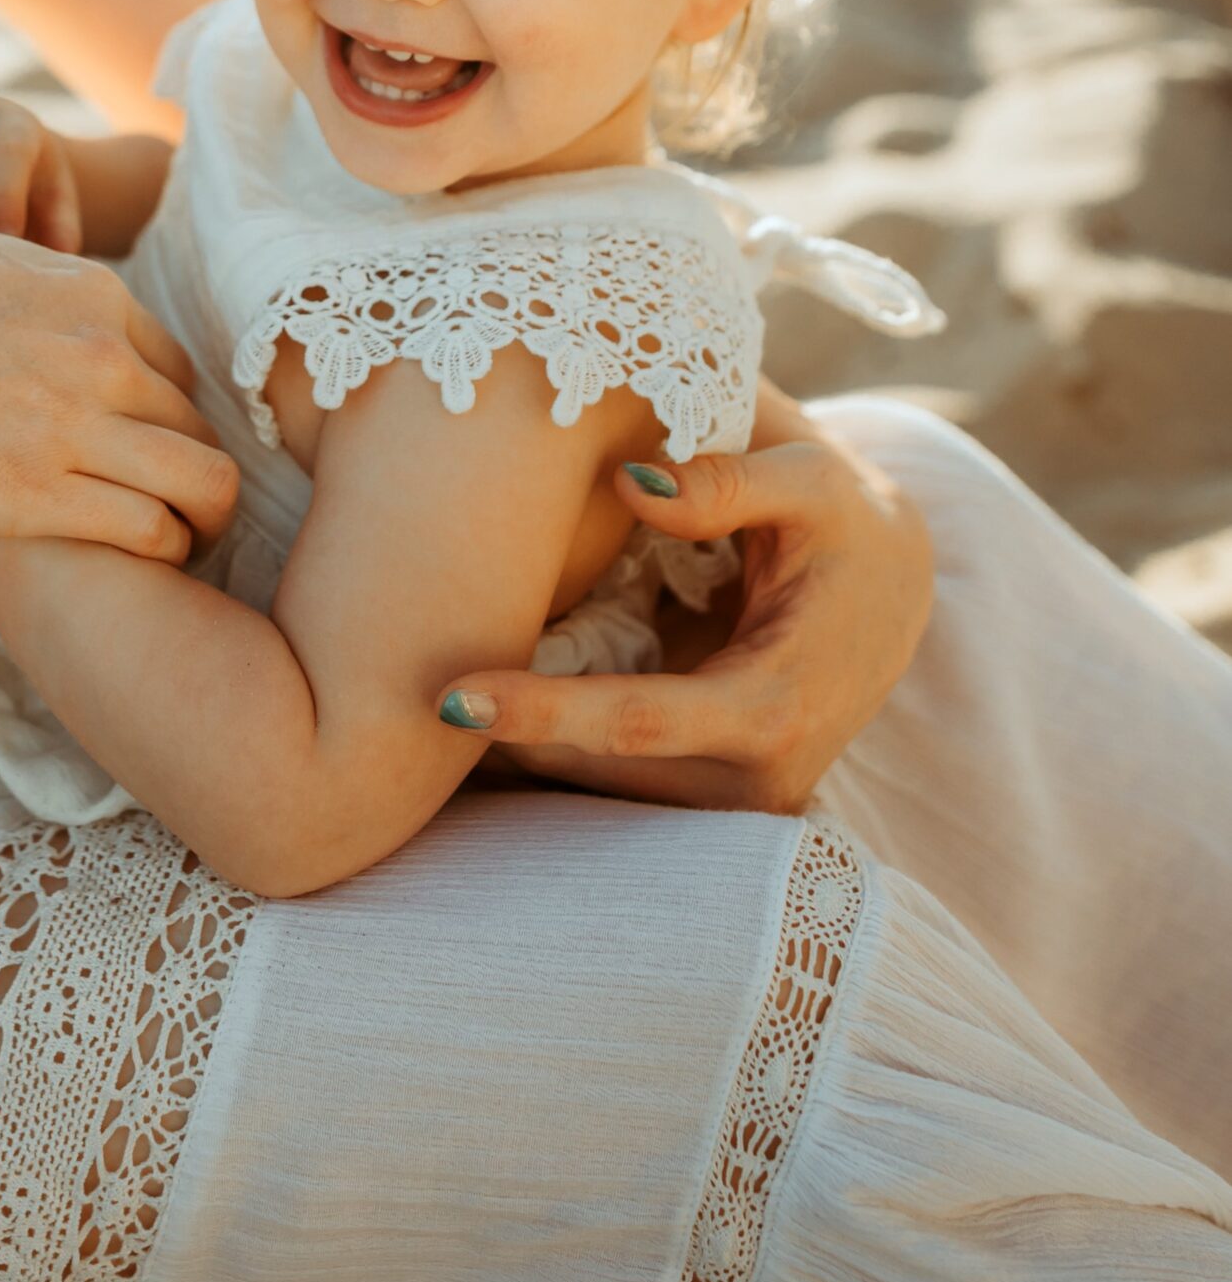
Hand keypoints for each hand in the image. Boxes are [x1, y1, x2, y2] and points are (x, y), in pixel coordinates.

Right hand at [0, 197, 235, 557]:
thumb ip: (28, 306)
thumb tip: (23, 327)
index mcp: (91, 295)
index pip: (181, 376)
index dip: (172, 428)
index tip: (149, 464)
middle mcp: (98, 355)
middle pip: (202, 432)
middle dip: (199, 481)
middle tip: (180, 521)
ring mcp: (68, 422)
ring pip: (201, 484)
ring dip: (198, 524)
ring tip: (175, 552)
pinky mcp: (28, 493)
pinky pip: (147, 532)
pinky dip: (159, 553)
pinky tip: (133, 566)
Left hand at [436, 378, 933, 811]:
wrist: (893, 588)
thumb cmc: (843, 520)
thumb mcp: (809, 479)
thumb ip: (729, 479)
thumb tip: (634, 480)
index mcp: (775, 709)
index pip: (635, 724)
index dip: (540, 712)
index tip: (447, 691)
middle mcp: (755, 781)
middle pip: (596, 775)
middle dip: (500, 745)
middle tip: (388, 701)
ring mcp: (732, 802)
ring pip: (595, 793)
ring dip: (512, 757)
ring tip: (408, 711)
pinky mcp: (707, 795)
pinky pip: (610, 785)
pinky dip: (544, 752)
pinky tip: (476, 712)